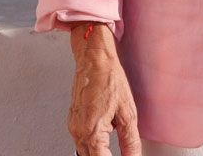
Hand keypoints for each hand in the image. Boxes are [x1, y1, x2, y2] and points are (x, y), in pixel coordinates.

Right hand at [67, 22, 142, 154]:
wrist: (94, 57)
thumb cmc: (108, 77)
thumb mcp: (127, 112)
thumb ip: (130, 141)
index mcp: (91, 131)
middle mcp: (78, 130)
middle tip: (121, 154)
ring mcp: (73, 125)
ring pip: (83, 152)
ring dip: (98, 154)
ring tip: (112, 150)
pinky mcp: (72, 119)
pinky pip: (80, 141)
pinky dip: (91, 146)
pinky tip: (103, 141)